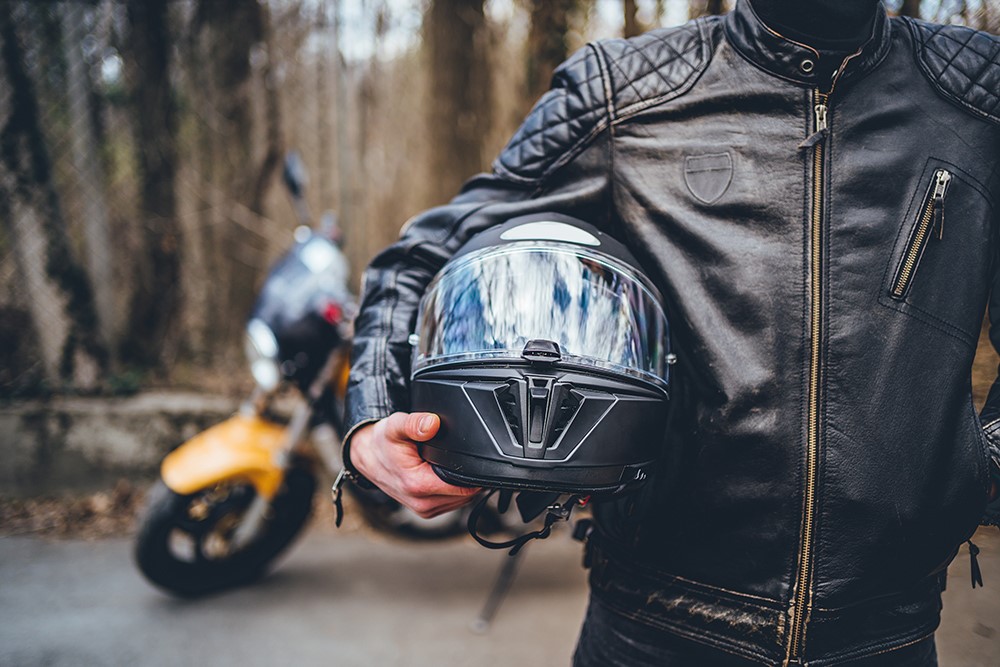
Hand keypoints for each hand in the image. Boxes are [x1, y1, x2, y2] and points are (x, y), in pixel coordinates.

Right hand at [349, 412, 480, 517]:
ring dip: (461, 484)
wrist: (368, 457)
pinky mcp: (426, 512)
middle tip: (455, 456)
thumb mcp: (396, 426)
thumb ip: (415, 423)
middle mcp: (422, 504)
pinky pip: (453, 503)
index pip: (464, 486)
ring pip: (462, 500)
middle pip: (466, 494)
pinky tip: (443, 474)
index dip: (473, 471)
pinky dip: (454, 490)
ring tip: (446, 465)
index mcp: (418, 485)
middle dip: (467, 476)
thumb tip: (432, 423)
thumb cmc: (383, 443)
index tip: (469, 456)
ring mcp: (424, 510)